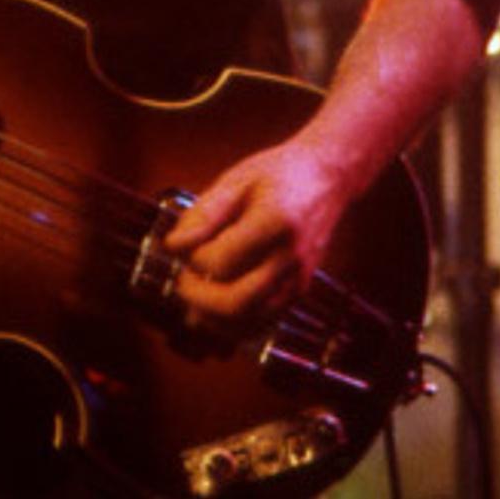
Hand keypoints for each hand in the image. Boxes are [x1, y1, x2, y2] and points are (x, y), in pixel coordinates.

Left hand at [160, 137, 360, 350]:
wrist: (327, 178)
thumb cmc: (278, 174)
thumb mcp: (236, 181)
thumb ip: (203, 215)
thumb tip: (172, 247)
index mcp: (275, 222)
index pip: (221, 262)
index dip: (193, 259)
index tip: (183, 245)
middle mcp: (292, 257)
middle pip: (236, 303)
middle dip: (198, 298)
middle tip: (182, 281)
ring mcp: (299, 279)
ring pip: (249, 322)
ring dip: (213, 317)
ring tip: (196, 292)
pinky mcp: (300, 291)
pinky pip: (262, 323)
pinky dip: (233, 324)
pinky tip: (213, 307)